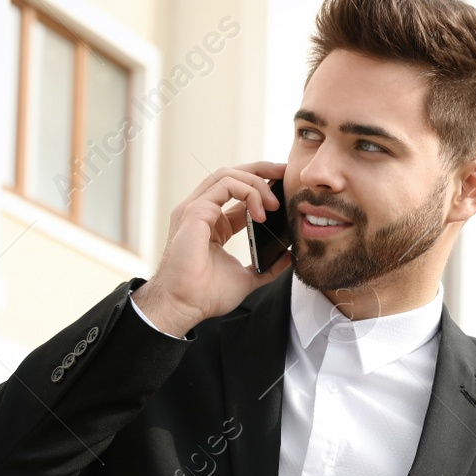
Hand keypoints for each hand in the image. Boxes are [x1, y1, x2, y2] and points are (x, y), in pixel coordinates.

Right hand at [133, 161, 292, 336]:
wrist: (186, 305)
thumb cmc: (207, 294)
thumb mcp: (247, 277)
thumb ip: (267, 266)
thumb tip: (288, 256)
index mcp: (213, 223)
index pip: (237, 193)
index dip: (261, 186)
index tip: (283, 186)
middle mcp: (202, 211)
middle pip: (231, 176)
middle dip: (260, 170)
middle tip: (284, 173)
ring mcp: (196, 209)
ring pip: (227, 175)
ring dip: (256, 183)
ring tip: (274, 204)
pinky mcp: (194, 211)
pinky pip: (224, 185)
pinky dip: (247, 192)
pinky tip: (261, 211)